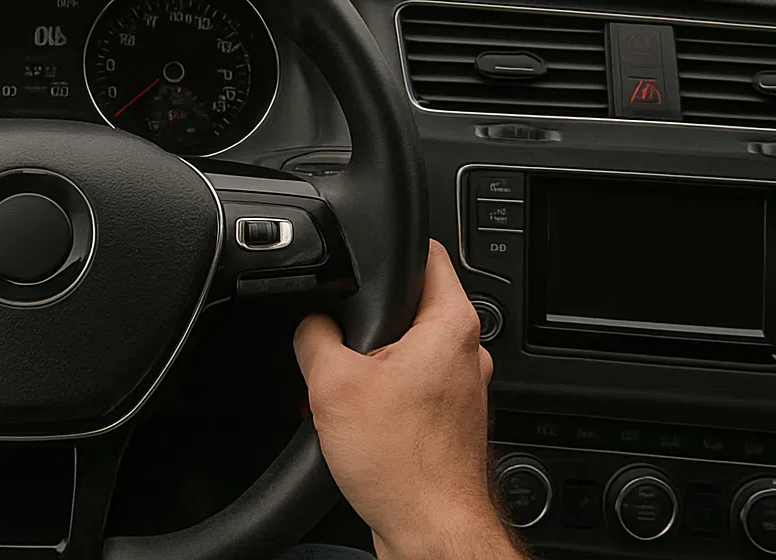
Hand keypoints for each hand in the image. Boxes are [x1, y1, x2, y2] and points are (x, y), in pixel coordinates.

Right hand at [294, 240, 518, 559]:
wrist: (429, 530)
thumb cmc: (402, 466)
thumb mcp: (331, 382)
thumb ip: (313, 334)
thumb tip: (309, 321)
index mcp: (450, 324)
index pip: (427, 253)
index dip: (388, 247)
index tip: (362, 255)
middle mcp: (466, 351)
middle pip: (410, 303)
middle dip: (368, 315)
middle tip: (339, 337)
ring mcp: (461, 387)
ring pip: (407, 348)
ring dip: (372, 360)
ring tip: (345, 386)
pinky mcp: (449, 418)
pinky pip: (411, 384)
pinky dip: (383, 392)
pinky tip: (358, 418)